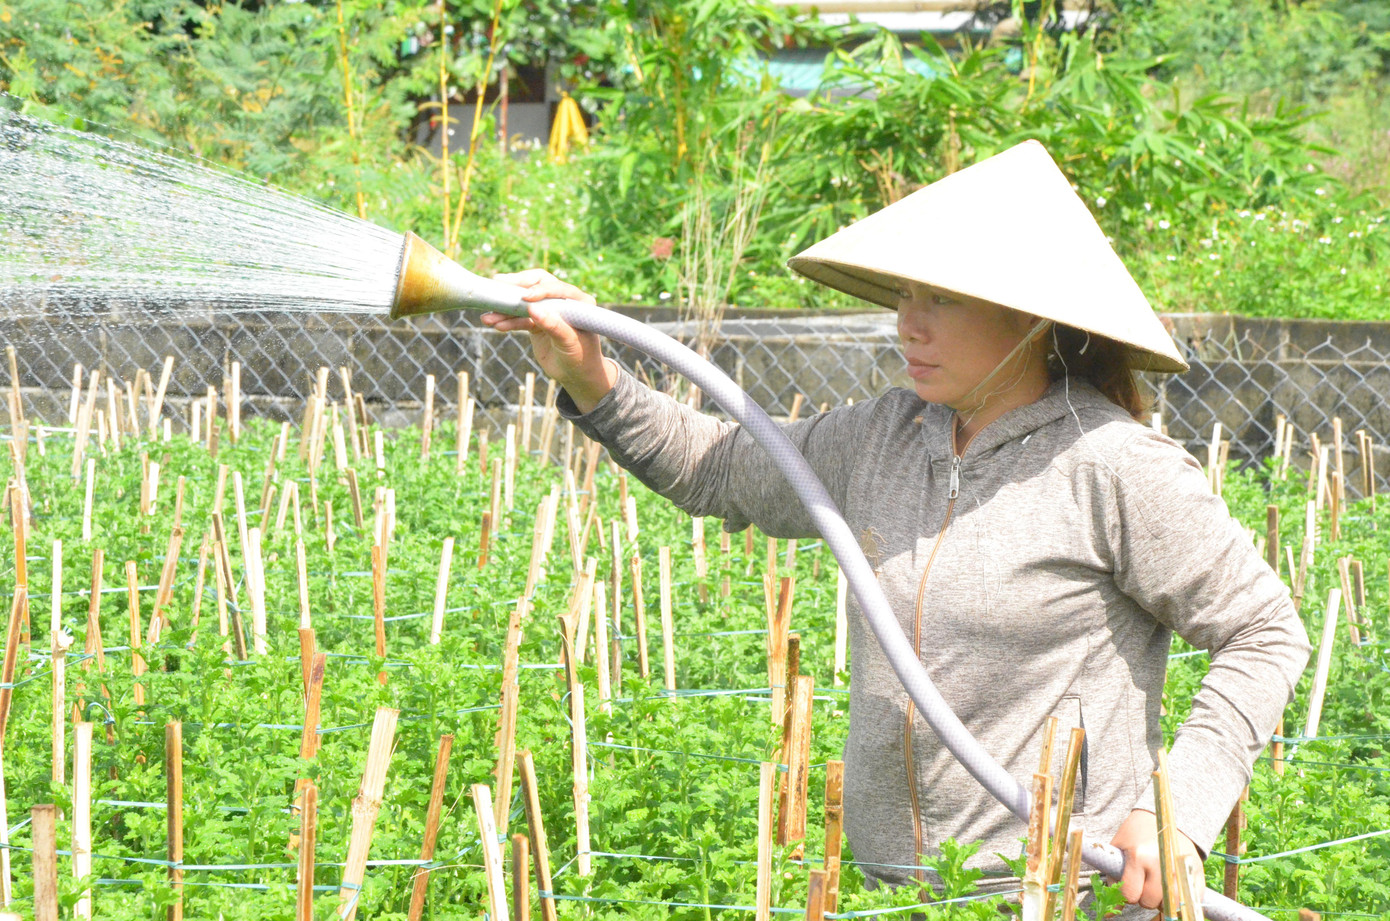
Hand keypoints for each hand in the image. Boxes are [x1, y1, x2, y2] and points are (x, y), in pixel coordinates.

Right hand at [480, 269, 615, 412]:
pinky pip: (519, 318)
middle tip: (497, 286)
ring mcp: (548, 310)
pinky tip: (495, 324)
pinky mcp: (536, 322)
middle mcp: (563, 301)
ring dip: (505, 310)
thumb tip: (533, 309)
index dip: (539, 289)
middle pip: (536, 285)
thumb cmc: (581, 358)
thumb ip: (554, 326)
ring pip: (523, 304)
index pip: (556, 287)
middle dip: (516, 287)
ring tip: (488, 318)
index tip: (524, 297)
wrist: (578, 376)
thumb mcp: (569, 343)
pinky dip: (507, 322)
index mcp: (579, 301)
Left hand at [1109, 809, 1199, 909]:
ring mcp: (1181, 869)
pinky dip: (1180, 898)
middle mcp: (1161, 864)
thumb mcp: (1119, 848)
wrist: (1163, 818)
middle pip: (1149, 902)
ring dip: (1161, 900)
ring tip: (1157, 884)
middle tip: (1143, 882)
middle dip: (1143, 896)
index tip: (1129, 885)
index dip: (1127, 894)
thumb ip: (1114, 877)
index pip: (1130, 894)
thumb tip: (1112, 912)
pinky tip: (1172, 885)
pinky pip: (1189, 900)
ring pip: (1169, 905)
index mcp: (1138, 856)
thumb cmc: (1136, 834)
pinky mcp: (1198, 873)